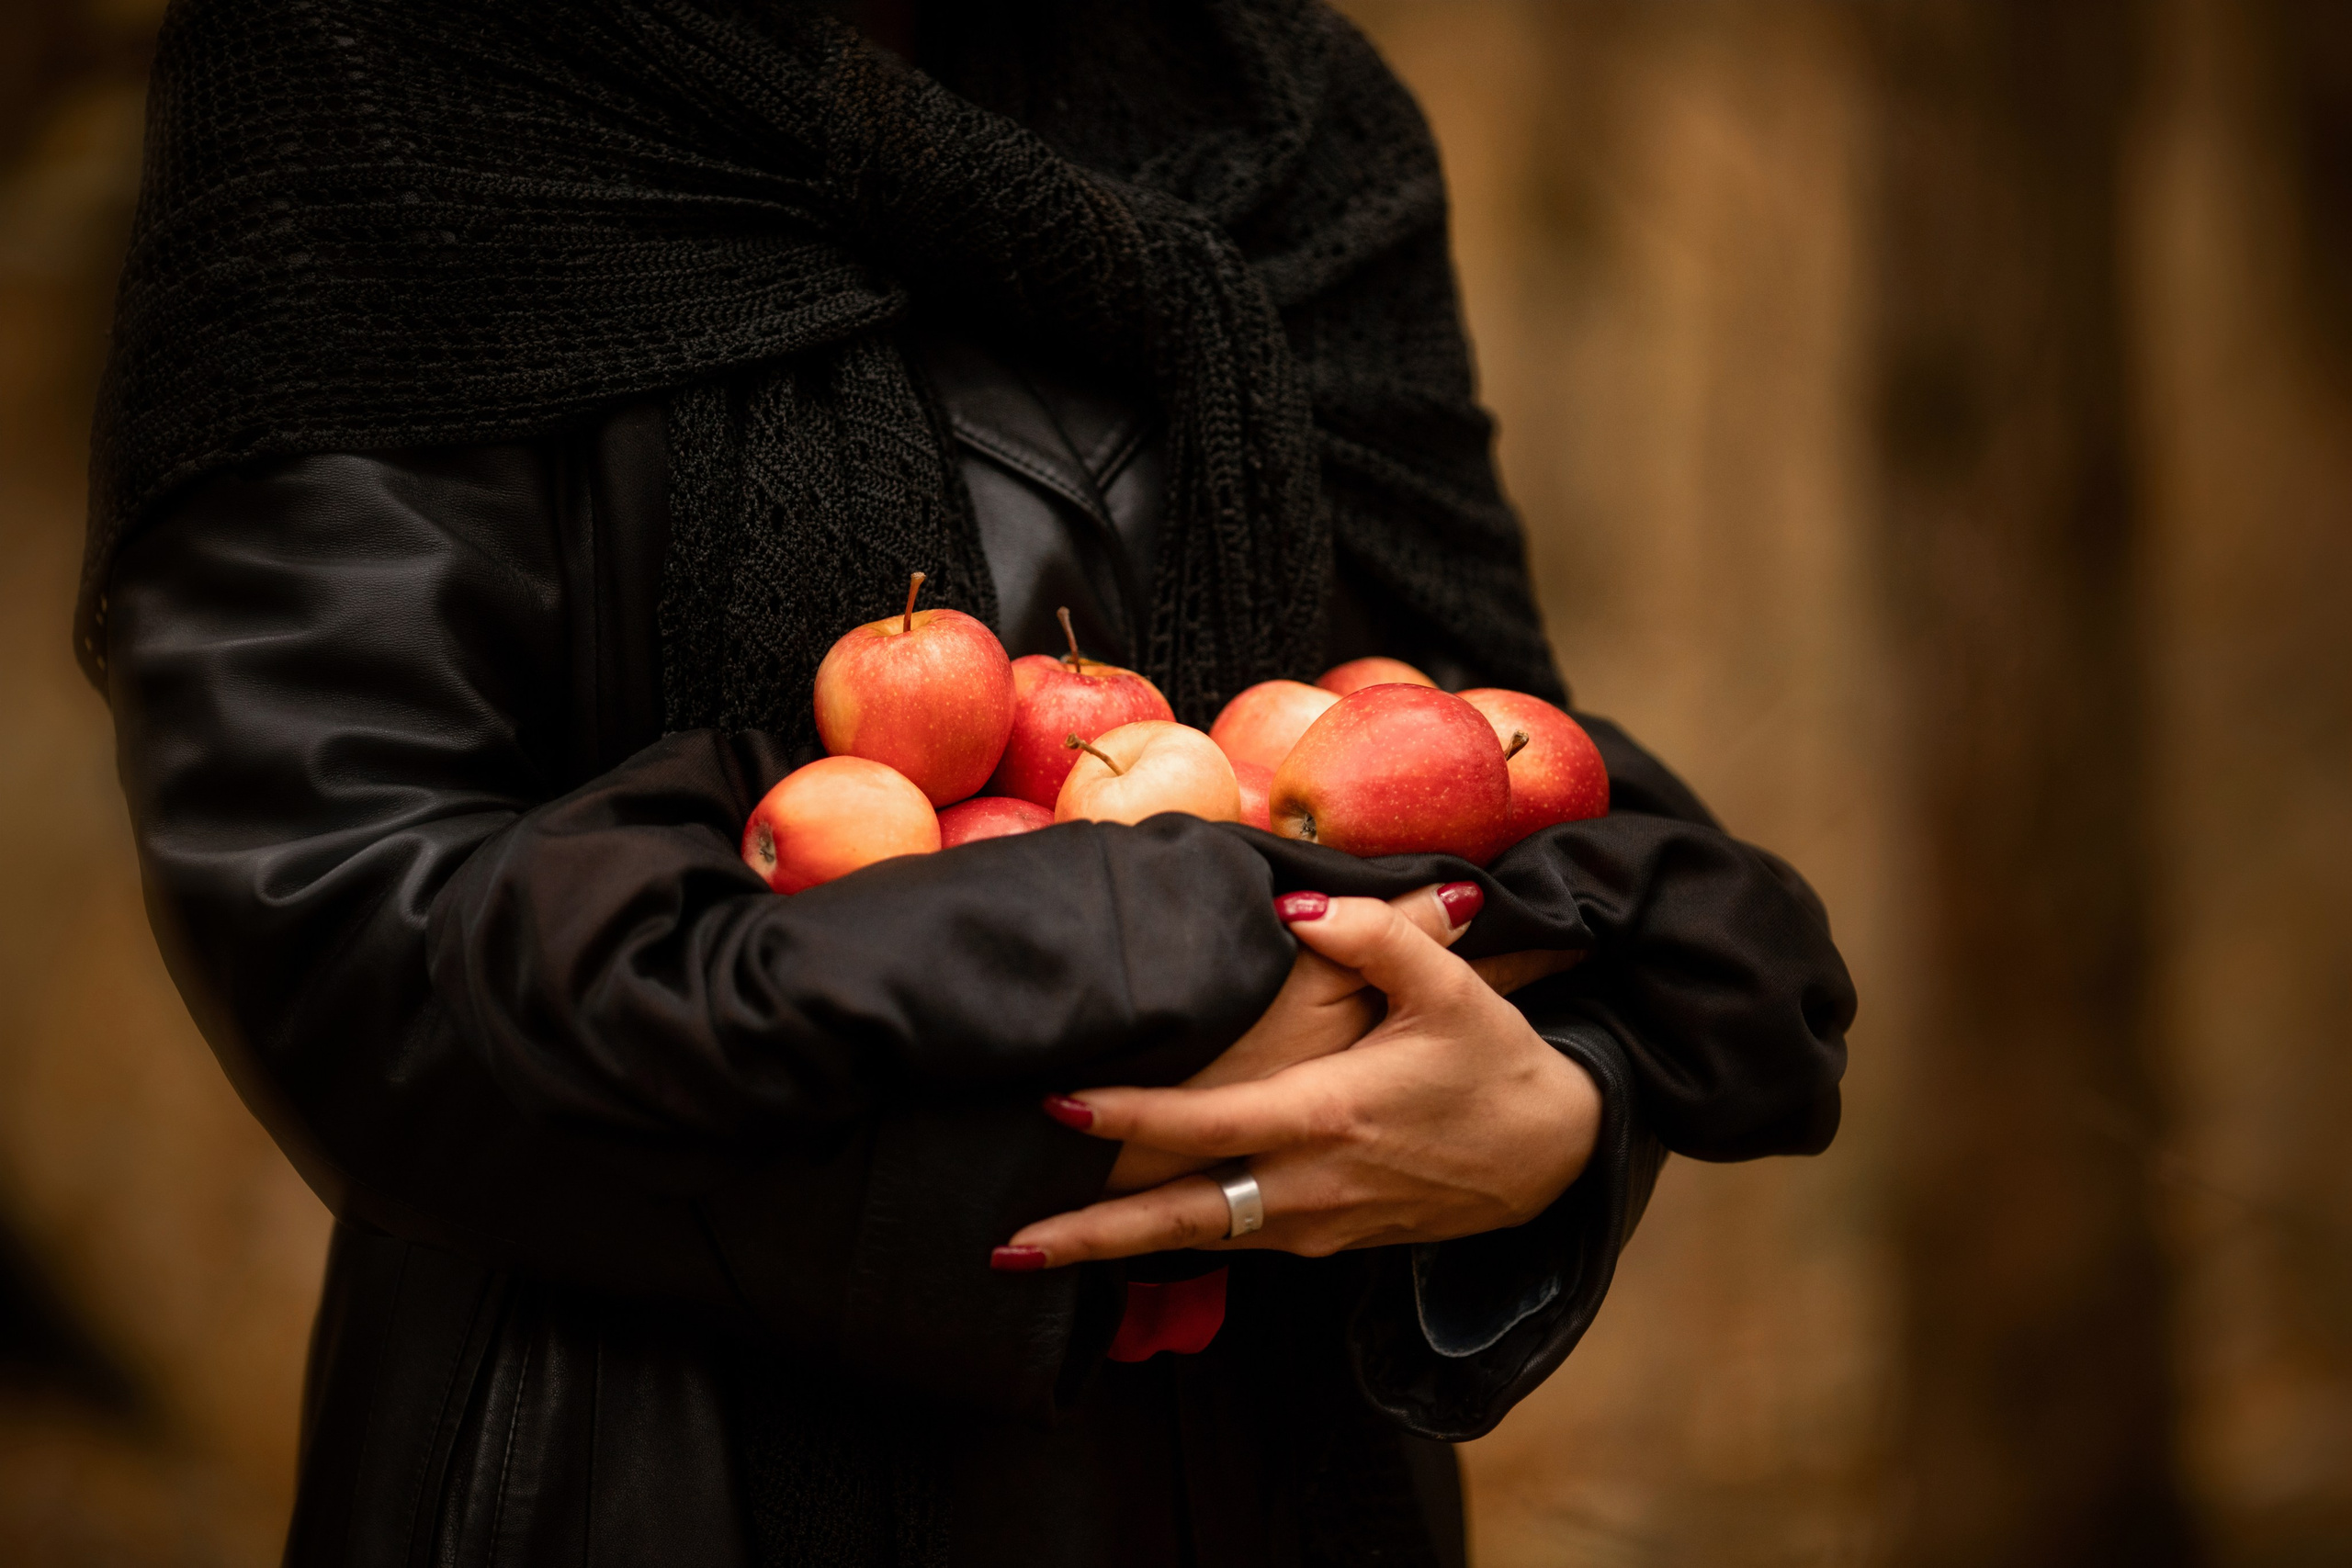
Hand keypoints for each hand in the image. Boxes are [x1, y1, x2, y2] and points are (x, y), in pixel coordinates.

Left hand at [1004, 890, 1601, 1264]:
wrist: (1554, 1156)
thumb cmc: (1494, 1062)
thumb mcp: (1451, 988)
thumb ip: (1377, 935)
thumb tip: (1298, 901)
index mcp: (1327, 1118)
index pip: (1207, 1125)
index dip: (1129, 1116)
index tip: (1056, 1103)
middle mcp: (1310, 1186)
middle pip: (1180, 1221)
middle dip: (1089, 1237)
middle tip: (1003, 1247)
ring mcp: (1315, 1226)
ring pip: (1197, 1243)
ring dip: (1115, 1252)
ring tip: (1031, 1252)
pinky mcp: (1324, 1242)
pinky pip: (1232, 1245)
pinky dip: (1169, 1248)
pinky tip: (1118, 1244)